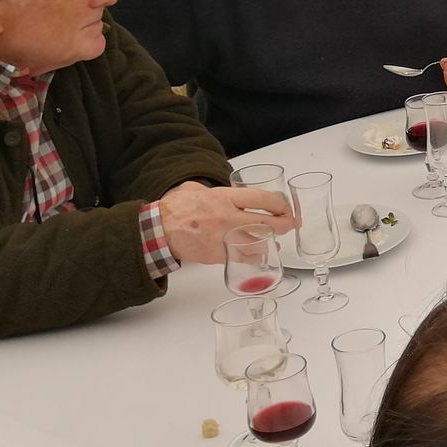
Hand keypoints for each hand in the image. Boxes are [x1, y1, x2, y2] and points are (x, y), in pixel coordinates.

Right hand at [159, 183, 296, 264]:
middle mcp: (227, 218)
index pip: (262, 199)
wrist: (156, 231)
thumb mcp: (197, 189)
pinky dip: (254, 256)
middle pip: (268, 222)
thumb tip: (228, 189)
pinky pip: (243, 258)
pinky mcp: (218, 255)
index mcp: (223, 198)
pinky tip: (259, 253)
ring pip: (259, 242)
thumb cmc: (174, 210)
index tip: (286, 207)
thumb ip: (216, 189)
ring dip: (271, 240)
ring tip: (276, 238)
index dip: (280, 204)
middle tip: (291, 223)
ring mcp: (224, 238)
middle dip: (285, 223)